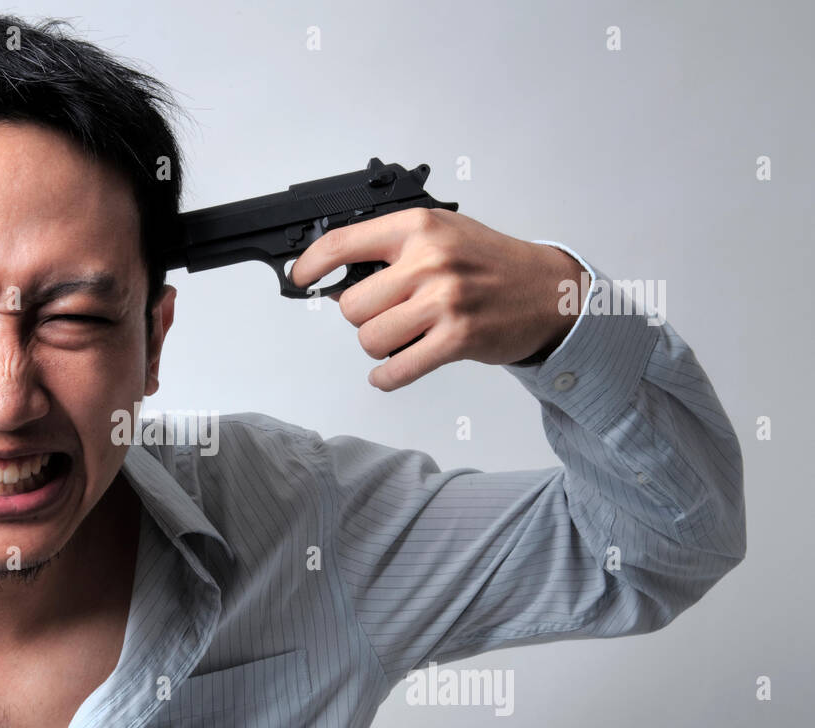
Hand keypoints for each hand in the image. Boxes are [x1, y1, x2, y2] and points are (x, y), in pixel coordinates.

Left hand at [288, 208, 583, 390]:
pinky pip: (396, 369)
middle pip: (352, 305)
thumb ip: (394, 247)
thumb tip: (337, 275)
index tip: (300, 277)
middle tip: (385, 315)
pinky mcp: (457, 338)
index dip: (312, 263)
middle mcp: (430, 260)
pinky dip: (386, 377)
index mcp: (419, 228)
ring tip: (400, 337)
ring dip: (376, 346)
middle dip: (361, 317)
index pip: (344, 242)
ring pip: (369, 338)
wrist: (549, 291)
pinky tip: (391, 371)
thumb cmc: (490, 264)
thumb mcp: (443, 234)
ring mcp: (444, 300)